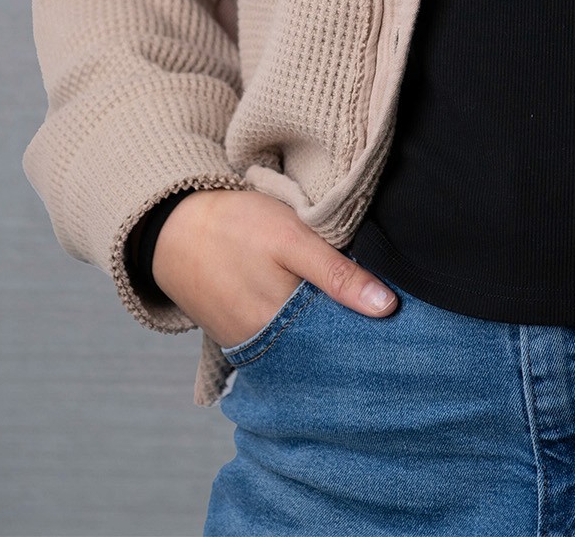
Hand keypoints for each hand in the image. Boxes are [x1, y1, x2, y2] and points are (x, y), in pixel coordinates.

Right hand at [150, 189, 397, 348]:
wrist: (175, 227)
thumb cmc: (237, 225)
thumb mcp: (292, 237)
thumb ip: (338, 274)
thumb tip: (388, 308)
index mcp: (282, 322)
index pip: (340, 341)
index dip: (370, 331)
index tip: (399, 323)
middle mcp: (265, 346)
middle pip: (322, 350)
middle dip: (350, 338)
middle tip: (384, 323)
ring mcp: (249, 346)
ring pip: (302, 349)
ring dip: (326, 336)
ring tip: (355, 321)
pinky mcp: (238, 339)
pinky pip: (279, 346)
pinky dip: (300, 334)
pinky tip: (318, 319)